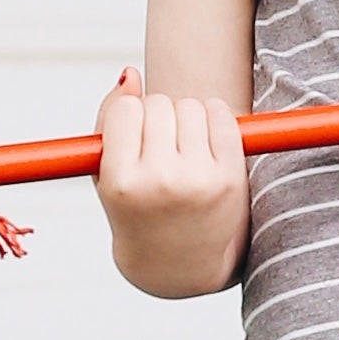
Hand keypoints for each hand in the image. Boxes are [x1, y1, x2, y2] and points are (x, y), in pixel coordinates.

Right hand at [95, 67, 247, 294]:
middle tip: (159, 143)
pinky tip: (205, 140)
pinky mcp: (231, 179)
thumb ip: (109, 120)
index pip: (126, 109)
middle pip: (160, 105)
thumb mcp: (107, 175)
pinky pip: (223, 117)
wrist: (177, 265)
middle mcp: (161, 181)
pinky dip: (214, 117)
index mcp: (122, 182)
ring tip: (181, 146)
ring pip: (192, 107)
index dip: (130, 116)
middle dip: (158, 116)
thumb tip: (131, 74)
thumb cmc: (136, 210)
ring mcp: (200, 180)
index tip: (133, 134)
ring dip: (187, 116)